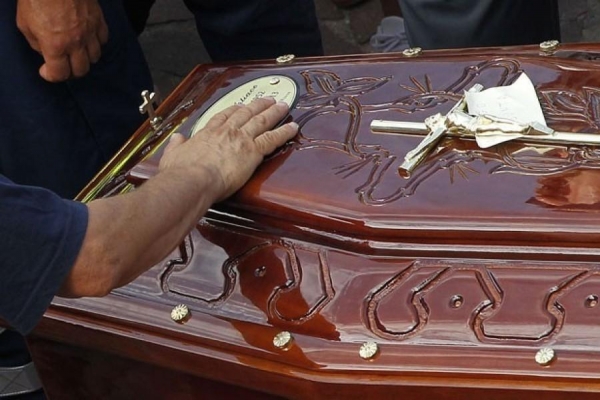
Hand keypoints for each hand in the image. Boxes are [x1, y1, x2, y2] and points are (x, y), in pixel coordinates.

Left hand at [16, 0, 108, 81]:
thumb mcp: (24, 23)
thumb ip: (35, 42)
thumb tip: (44, 50)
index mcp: (55, 45)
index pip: (60, 74)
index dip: (52, 76)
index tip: (46, 71)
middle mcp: (75, 42)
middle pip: (81, 70)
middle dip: (71, 72)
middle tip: (63, 65)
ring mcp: (89, 32)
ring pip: (95, 57)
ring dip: (85, 58)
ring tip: (76, 53)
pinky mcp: (98, 21)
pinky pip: (103, 40)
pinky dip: (97, 43)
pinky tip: (88, 39)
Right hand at [160, 98, 297, 200]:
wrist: (193, 180)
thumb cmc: (181, 173)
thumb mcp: (172, 156)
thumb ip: (176, 146)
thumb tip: (176, 140)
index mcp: (208, 133)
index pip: (223, 116)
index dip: (234, 110)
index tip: (240, 106)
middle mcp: (226, 132)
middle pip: (246, 113)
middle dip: (258, 105)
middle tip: (268, 99)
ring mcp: (241, 139)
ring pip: (262, 121)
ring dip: (274, 112)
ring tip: (284, 106)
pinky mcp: (253, 151)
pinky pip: (273, 139)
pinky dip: (284, 132)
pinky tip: (293, 127)